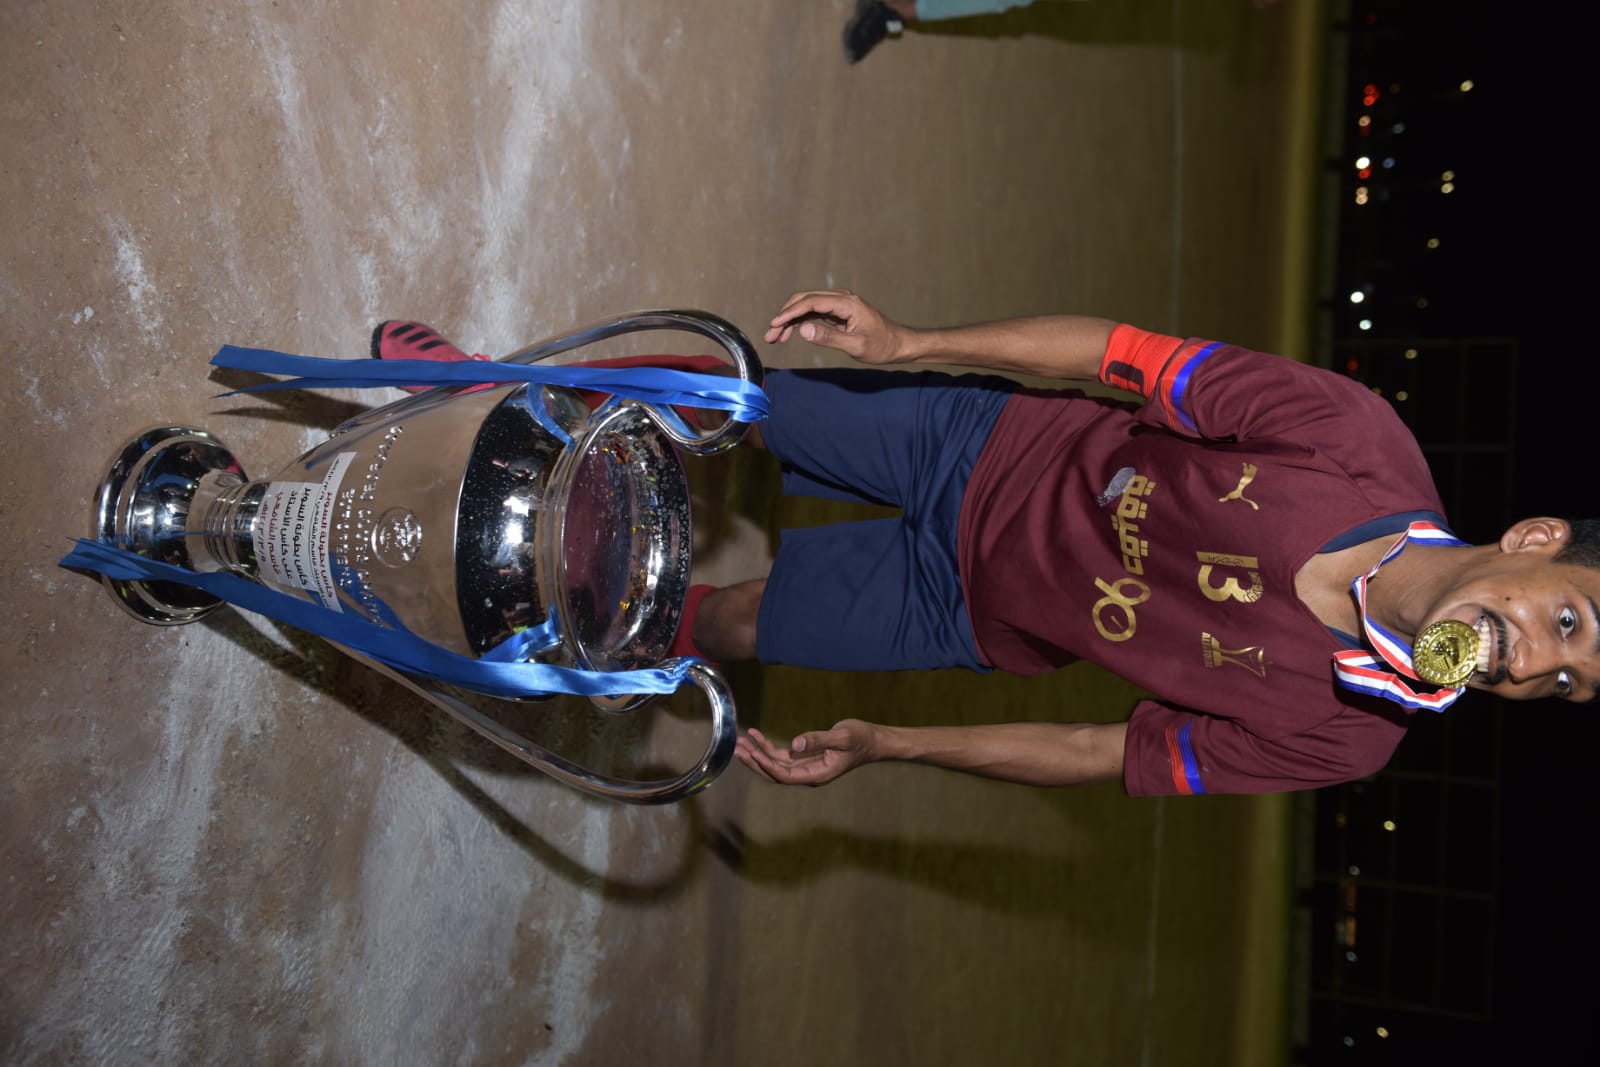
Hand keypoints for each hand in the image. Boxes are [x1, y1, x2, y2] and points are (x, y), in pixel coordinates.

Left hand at [734, 720, 877, 785]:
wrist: (873, 741)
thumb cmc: (861, 739)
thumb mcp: (842, 737)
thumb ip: (818, 740)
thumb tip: (795, 744)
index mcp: (817, 775)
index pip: (785, 775)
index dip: (767, 766)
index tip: (753, 754)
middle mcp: (808, 774)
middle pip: (775, 772)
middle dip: (755, 761)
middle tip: (736, 749)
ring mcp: (805, 767)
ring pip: (775, 764)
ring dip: (757, 753)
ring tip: (740, 742)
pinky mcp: (805, 757)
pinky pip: (781, 755)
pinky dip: (767, 746)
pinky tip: (755, 736)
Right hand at [763, 289, 908, 364]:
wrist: (896, 344)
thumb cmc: (880, 346)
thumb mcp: (856, 346)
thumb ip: (829, 338)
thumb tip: (802, 329)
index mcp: (847, 303)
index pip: (811, 302)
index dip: (790, 313)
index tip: (775, 325)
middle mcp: (841, 298)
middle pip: (805, 299)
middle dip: (785, 315)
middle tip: (770, 335)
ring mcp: (839, 304)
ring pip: (807, 305)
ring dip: (790, 320)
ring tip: (775, 338)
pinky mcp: (837, 311)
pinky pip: (813, 312)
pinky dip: (799, 322)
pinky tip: (790, 334)